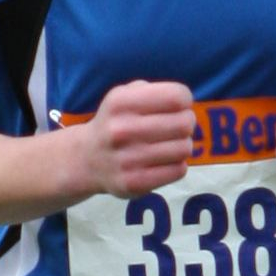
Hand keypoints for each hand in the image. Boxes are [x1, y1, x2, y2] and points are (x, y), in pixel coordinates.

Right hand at [65, 80, 194, 197]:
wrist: (87, 160)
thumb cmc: (117, 122)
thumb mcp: (124, 95)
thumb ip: (154, 91)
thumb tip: (185, 103)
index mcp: (120, 102)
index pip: (177, 97)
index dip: (184, 100)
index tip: (177, 106)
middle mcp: (120, 130)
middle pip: (184, 124)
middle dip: (187, 123)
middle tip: (178, 126)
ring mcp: (126, 159)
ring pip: (184, 148)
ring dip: (183, 145)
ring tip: (170, 144)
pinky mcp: (133, 183)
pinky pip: (178, 170)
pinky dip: (177, 164)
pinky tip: (164, 161)